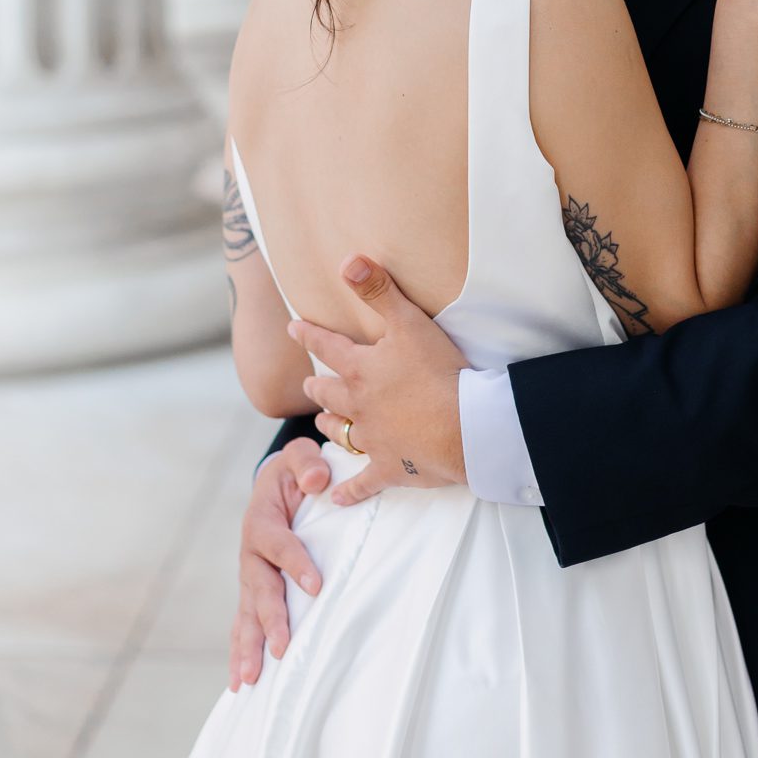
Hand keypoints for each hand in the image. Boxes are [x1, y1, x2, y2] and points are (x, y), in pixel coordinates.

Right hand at [228, 438, 329, 691]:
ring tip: (247, 679)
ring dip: (247, 646)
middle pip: (260, 589)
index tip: (316, 586)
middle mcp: (251, 553)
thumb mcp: (301, 456)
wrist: (276, 484)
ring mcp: (249, 576)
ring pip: (246, 614)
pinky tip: (239, 682)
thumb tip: (317, 480)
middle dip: (269, 619)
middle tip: (281, 647)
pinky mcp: (253, 591)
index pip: (280, 544)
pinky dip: (240, 651)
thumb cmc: (295, 471)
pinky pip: (244, 623)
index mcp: (262, 520)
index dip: (296, 563)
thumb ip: (307, 463)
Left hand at [289, 256, 469, 505]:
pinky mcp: (389, 468)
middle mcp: (358, 405)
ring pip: (340, 433)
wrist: (464, 426)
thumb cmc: (438, 371)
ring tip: (321, 421)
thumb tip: (346, 260)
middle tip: (308, 384)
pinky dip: (349, 490)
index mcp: (361, 369)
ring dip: (329, 425)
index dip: (309, 335)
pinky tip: (337, 497)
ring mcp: (372, 439)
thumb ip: (377, 290)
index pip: (327, 347)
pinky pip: (362, 483)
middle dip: (316, 387)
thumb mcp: (409, 322)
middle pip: (327, 395)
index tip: (293, 328)